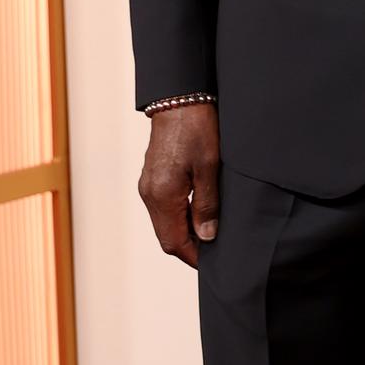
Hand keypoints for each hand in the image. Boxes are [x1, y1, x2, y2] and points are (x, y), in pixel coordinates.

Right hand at [138, 103, 220, 267]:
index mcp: (162, 196)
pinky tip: (199, 213)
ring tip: (211, 234)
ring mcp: (148, 186)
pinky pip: (164, 208)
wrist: (178, 100)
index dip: (193, 256)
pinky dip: (180, 217)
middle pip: (167, 236)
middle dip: (190, 248)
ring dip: (185, 232)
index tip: (212, 264)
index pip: (174, 242)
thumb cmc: (196, 129)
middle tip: (216, 253)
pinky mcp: (152, 178)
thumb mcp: (210, 167)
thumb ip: (207, 204)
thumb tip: (207, 236)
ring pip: (165, 223)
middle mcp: (150, 195)